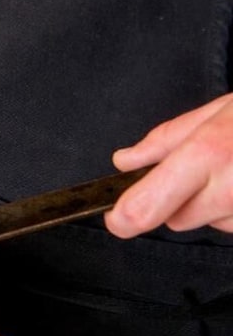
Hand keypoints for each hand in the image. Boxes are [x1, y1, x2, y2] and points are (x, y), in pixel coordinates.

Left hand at [105, 92, 232, 236]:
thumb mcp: (218, 111)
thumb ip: (165, 139)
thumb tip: (125, 161)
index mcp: (207, 154)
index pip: (145, 208)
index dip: (123, 218)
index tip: (115, 216)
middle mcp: (229, 190)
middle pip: (175, 220)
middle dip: (178, 199)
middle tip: (203, 168)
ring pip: (209, 224)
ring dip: (213, 204)